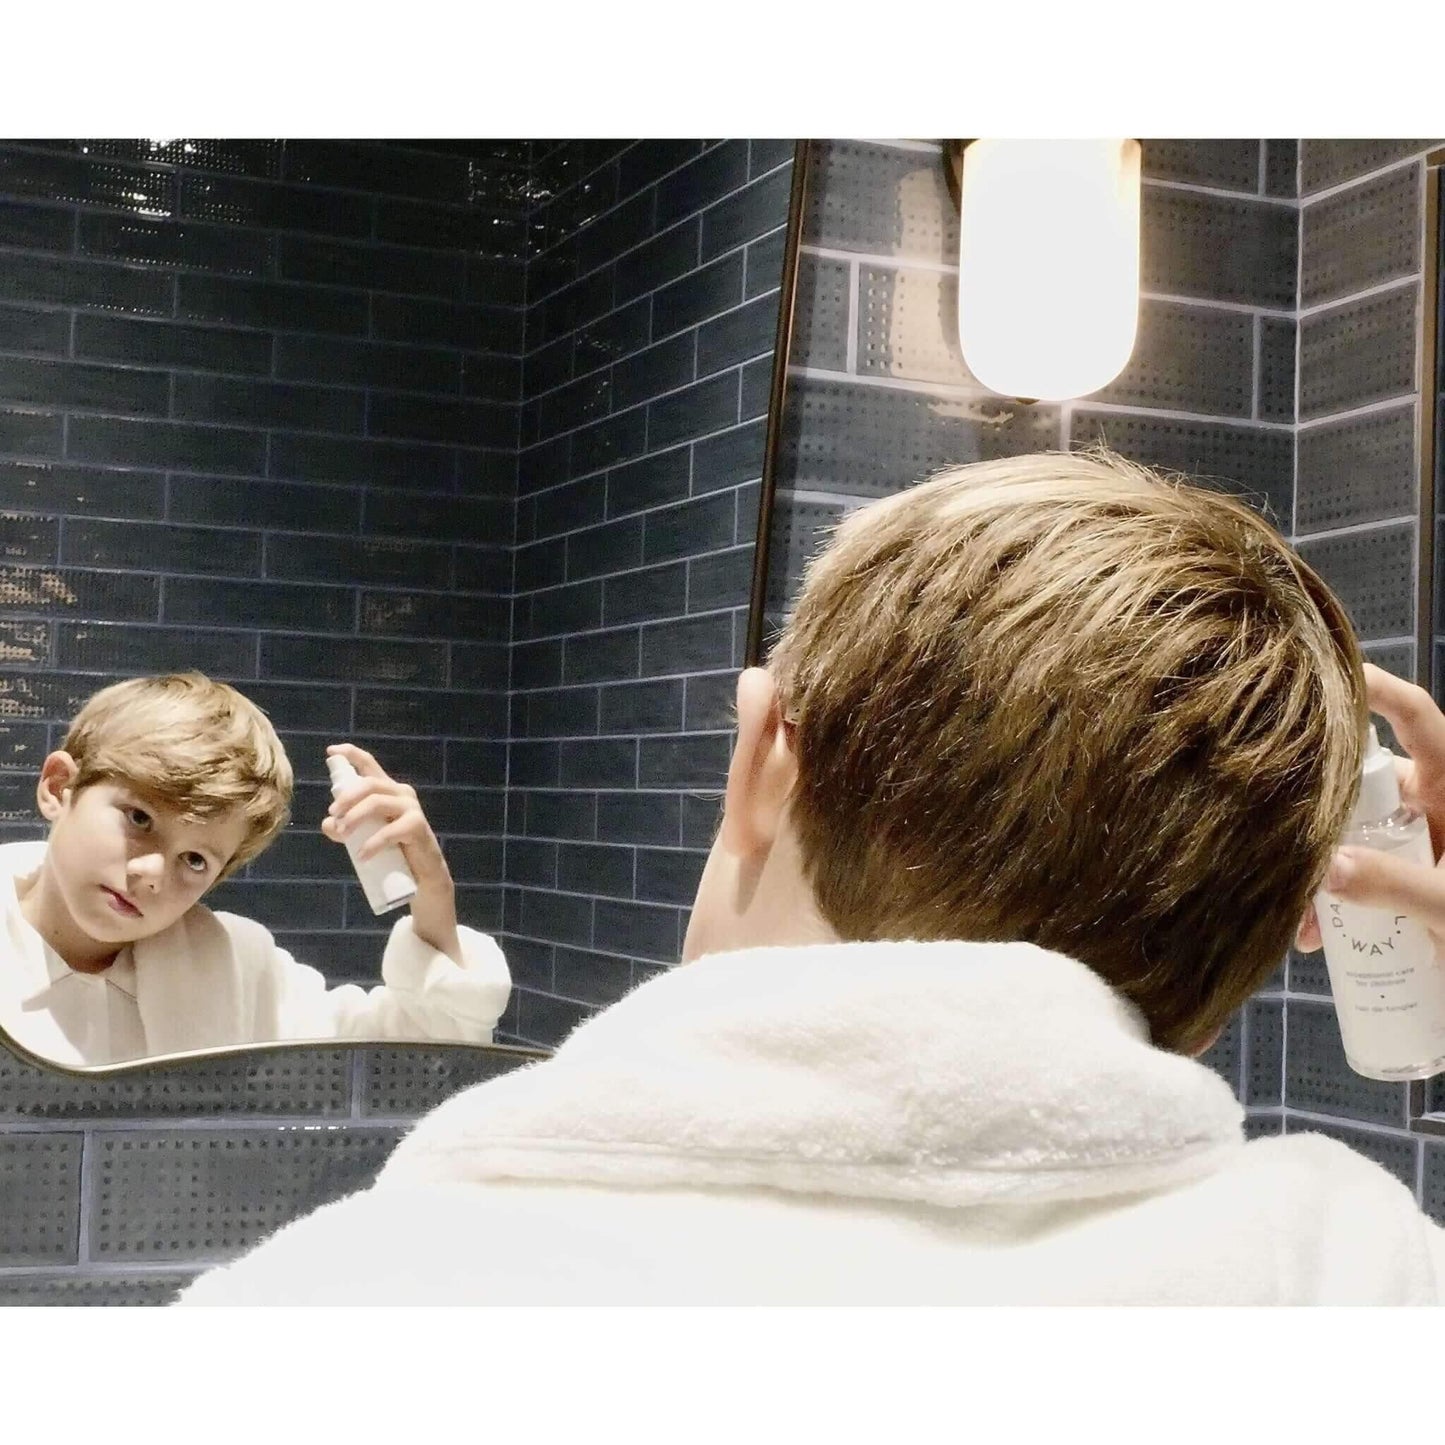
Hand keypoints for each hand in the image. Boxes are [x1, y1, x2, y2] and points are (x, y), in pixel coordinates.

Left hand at [324, 743, 459, 961]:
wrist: (422, 878)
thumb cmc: (392, 853)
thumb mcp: (362, 838)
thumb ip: (344, 828)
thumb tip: (328, 823)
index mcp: (387, 791)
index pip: (369, 766)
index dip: (351, 755)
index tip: (331, 751)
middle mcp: (400, 794)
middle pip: (370, 784)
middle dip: (346, 797)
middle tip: (333, 814)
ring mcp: (411, 809)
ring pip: (377, 802)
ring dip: (355, 816)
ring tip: (343, 835)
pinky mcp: (418, 827)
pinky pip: (392, 830)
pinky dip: (374, 842)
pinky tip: (363, 854)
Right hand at [1295, 664, 1444, 954]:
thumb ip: (1395, 885)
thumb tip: (1323, 868)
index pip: (1415, 716)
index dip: (1375, 688)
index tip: (1326, 670)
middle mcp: (1433, 804)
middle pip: (1364, 784)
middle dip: (1321, 819)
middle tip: (1286, 849)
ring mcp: (1419, 840)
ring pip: (1353, 835)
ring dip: (1322, 872)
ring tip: (1302, 920)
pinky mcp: (1407, 876)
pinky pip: (1359, 874)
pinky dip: (1334, 904)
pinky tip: (1314, 938)